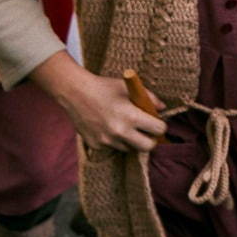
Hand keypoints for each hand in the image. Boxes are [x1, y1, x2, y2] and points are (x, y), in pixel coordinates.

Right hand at [30, 52, 165, 151]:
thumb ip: (149, 98)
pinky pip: (113, 147)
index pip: (158, 130)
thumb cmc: (104, 87)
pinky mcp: (96, 145)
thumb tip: (162, 108)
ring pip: (129, 148)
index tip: (157, 122)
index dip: (160, 125)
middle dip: (151, 140)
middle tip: (147, 131)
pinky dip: (115, 140)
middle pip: (147, 147)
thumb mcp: (129, 87)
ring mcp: (107, 141)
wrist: (74, 93)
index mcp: (131, 116)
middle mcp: (119, 132)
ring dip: (131, 140)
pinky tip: (109, 126)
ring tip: (124, 125)